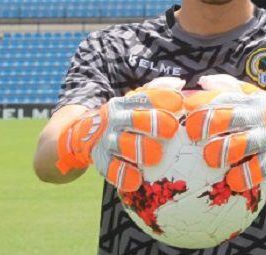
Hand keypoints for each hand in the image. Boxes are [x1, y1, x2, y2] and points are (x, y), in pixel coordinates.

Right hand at [56, 77, 184, 191]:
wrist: (86, 133)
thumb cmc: (126, 118)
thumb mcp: (136, 101)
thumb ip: (158, 92)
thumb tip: (178, 85)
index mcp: (127, 103)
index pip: (145, 98)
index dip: (163, 99)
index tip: (179, 104)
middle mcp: (117, 119)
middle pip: (134, 119)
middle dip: (153, 123)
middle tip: (171, 130)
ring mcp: (108, 140)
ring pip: (122, 144)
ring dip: (140, 149)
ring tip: (157, 156)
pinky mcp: (102, 160)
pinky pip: (111, 169)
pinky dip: (123, 175)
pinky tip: (137, 180)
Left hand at [185, 75, 265, 191]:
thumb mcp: (252, 94)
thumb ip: (228, 87)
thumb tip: (202, 82)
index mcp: (247, 101)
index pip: (221, 97)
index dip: (200, 102)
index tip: (183, 108)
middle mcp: (256, 116)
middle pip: (228, 116)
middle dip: (207, 124)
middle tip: (192, 134)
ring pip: (242, 143)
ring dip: (224, 150)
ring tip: (211, 159)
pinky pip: (261, 167)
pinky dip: (245, 175)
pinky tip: (232, 181)